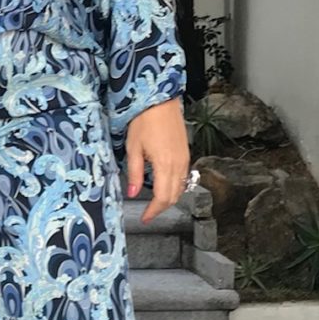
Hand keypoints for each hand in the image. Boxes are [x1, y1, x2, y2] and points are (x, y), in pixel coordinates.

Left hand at [124, 96, 190, 223]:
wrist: (160, 100)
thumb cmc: (143, 120)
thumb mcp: (133, 147)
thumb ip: (134, 173)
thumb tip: (132, 193)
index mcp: (165, 165)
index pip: (163, 198)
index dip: (154, 211)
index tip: (145, 219)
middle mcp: (179, 165)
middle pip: (174, 196)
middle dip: (161, 207)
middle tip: (148, 213)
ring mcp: (185, 159)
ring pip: (182, 188)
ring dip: (170, 198)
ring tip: (154, 201)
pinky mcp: (186, 153)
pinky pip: (184, 177)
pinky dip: (175, 186)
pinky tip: (163, 183)